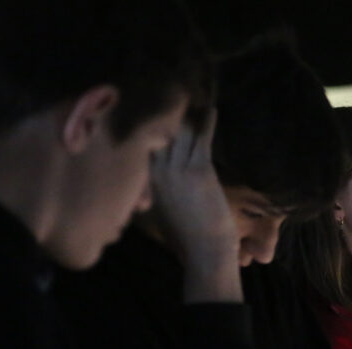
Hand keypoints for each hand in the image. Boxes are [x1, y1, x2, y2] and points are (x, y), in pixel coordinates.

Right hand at [149, 109, 241, 302]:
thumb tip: (149, 180)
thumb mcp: (160, 211)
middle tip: (171, 93)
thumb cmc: (185, 237)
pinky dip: (207, 123)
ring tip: (191, 97)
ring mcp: (176, 170)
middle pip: (155, 133)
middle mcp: (155, 173)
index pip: (139, 146)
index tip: (147, 108)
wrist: (204, 252)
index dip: (144, 126)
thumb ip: (151, 191)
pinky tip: (212, 110)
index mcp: (143, 182)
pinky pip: (201, 139)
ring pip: (178, 132)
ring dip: (186, 114)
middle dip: (163, 113)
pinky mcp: (199, 171)